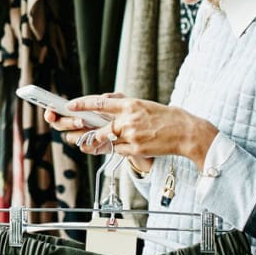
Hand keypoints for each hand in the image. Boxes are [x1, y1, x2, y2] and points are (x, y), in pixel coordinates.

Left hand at [45, 92, 218, 170]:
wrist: (186, 132)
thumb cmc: (166, 117)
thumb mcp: (144, 105)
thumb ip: (124, 107)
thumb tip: (105, 107)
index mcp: (130, 105)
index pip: (100, 103)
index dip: (82, 104)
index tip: (69, 105)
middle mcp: (128, 120)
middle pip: (97, 128)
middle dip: (80, 132)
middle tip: (69, 134)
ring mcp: (132, 136)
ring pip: (105, 142)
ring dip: (94, 143)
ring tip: (84, 143)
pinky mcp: (136, 149)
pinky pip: (118, 151)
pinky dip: (115, 149)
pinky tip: (117, 147)